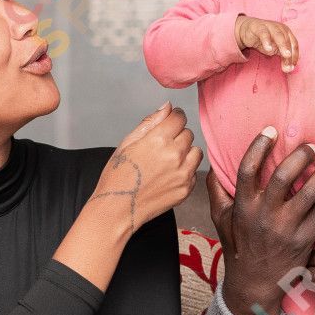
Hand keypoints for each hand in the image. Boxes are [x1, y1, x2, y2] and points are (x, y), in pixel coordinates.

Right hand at [96, 103, 204, 232]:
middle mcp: (174, 155)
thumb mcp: (127, 142)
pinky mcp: (186, 188)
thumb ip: (150, 122)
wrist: (118, 208)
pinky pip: (194, 171)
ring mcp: (183, 173)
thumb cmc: (118, 176)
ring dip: (185, 152)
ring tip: (167, 161)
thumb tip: (167, 106)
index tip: (171, 122)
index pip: (179, 117)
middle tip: (161, 147)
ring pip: (195, 151)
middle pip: (188, 133)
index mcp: (158, 139)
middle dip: (177, 135)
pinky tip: (168, 175)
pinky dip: (185, 170)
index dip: (174, 117)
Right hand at [210, 128, 314, 314]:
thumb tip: (214, 165)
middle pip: (284, 175)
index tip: (271, 130)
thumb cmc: (239, 248)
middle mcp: (264, 216)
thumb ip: (218, 192)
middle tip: (311, 147)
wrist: (256, 286)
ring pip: (310, 191)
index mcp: (242, 207)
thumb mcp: (221, 221)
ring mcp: (287, 228)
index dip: (259, 145)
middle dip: (301, 155)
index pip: (247, 169)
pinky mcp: (306, 239)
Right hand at [235, 15, 300, 72]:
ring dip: (283, 46)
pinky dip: (267, 40)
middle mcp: (280, 28)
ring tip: (286, 55)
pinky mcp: (259, 26)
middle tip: (289, 66)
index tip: (291, 68)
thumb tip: (295, 62)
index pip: (294, 45)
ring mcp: (270, 26)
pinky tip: (268, 49)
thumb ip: (284, 55)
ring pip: (278, 35)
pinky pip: (264, 33)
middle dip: (290, 55)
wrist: (247, 31)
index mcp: (287, 33)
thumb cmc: (264, 40)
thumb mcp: (275, 49)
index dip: (294, 57)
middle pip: (288, 41)